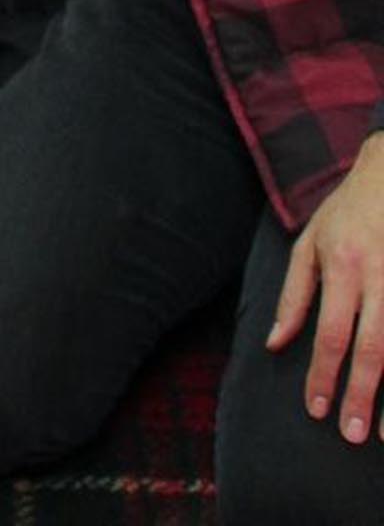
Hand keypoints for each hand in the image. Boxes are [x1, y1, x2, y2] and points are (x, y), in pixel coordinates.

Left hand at [269, 131, 383, 442]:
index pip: (331, 332)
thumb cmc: (346, 214)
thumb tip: (275, 343)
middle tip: (351, 436)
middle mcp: (379, 277)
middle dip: (362, 395)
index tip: (317, 410)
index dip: (324, 374)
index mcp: (343, 266)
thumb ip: (294, 295)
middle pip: (373, 348)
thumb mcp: (309, 242)